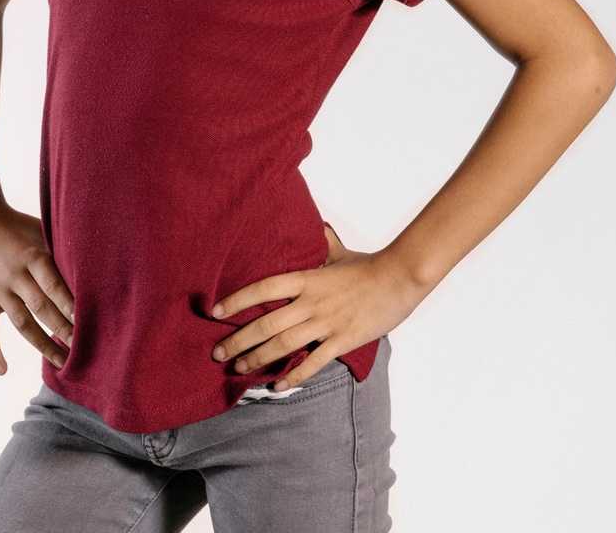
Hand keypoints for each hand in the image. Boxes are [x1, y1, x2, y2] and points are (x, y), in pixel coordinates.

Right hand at [0, 197, 74, 375]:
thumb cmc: (16, 225)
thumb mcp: (40, 229)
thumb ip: (58, 250)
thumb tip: (88, 268)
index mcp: (32, 256)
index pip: (54, 285)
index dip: (69, 304)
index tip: (88, 322)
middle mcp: (14, 275)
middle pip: (42, 307)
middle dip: (63, 329)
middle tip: (84, 348)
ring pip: (22, 322)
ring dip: (42, 344)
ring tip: (62, 362)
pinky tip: (3, 371)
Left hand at [210, 226, 428, 389]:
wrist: (400, 278)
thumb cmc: (369, 265)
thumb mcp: (339, 252)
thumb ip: (321, 245)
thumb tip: (314, 228)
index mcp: (307, 278)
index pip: (263, 288)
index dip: (237, 300)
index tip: (215, 311)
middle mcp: (311, 302)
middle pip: (266, 324)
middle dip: (238, 340)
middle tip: (218, 353)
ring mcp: (326, 323)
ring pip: (283, 345)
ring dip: (257, 359)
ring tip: (238, 368)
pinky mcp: (342, 341)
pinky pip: (312, 362)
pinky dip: (292, 377)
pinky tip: (276, 386)